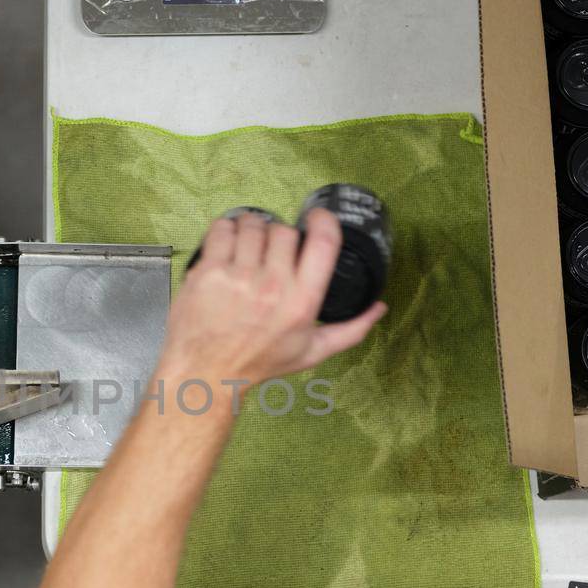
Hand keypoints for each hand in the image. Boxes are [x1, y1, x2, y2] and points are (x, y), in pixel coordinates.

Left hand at [159, 208, 386, 389]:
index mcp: (301, 302)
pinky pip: (222, 229)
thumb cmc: (258, 362)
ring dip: (254, 230)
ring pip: (253, 226)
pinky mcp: (208, 272)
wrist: (207, 371)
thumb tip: (379, 308)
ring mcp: (238, 277)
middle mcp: (272, 286)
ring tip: (250, 246)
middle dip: (281, 235)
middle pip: (285, 232)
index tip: (317, 217)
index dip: (323, 221)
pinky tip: (229, 243)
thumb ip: (350, 330)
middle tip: (273, 251)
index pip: (324, 243)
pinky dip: (227, 229)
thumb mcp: (311, 352)